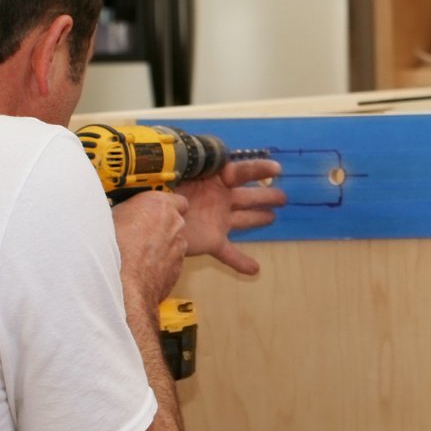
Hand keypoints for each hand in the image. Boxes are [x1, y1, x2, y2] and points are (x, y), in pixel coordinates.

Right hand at [112, 191, 188, 306]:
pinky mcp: (177, 270)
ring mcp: (178, 248)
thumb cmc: (112, 248)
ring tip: (135, 256)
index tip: (151, 212)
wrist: (121, 285)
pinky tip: (140, 270)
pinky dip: (159, 265)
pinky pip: (169, 263)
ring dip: (159, 247)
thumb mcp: (109, 217)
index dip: (164, 208)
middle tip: (137, 235)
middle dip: (159, 227)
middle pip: (173, 223)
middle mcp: (174, 224)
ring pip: (172, 244)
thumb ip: (126, 212)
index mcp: (159, 204)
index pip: (177, 200)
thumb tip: (120, 214)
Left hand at [175, 158, 286, 277]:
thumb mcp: (182, 167)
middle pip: (248, 196)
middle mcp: (219, 198)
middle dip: (266, 196)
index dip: (260, 169)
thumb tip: (219, 159)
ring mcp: (217, 219)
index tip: (277, 170)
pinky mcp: (211, 240)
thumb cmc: (163, 186)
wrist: (148, 217)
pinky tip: (254, 270)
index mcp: (214, 178)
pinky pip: (229, 253)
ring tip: (272, 218)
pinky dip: (241, 261)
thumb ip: (200, 162)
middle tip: (282, 198)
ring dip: (259, 218)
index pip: (242, 171)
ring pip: (244, 219)